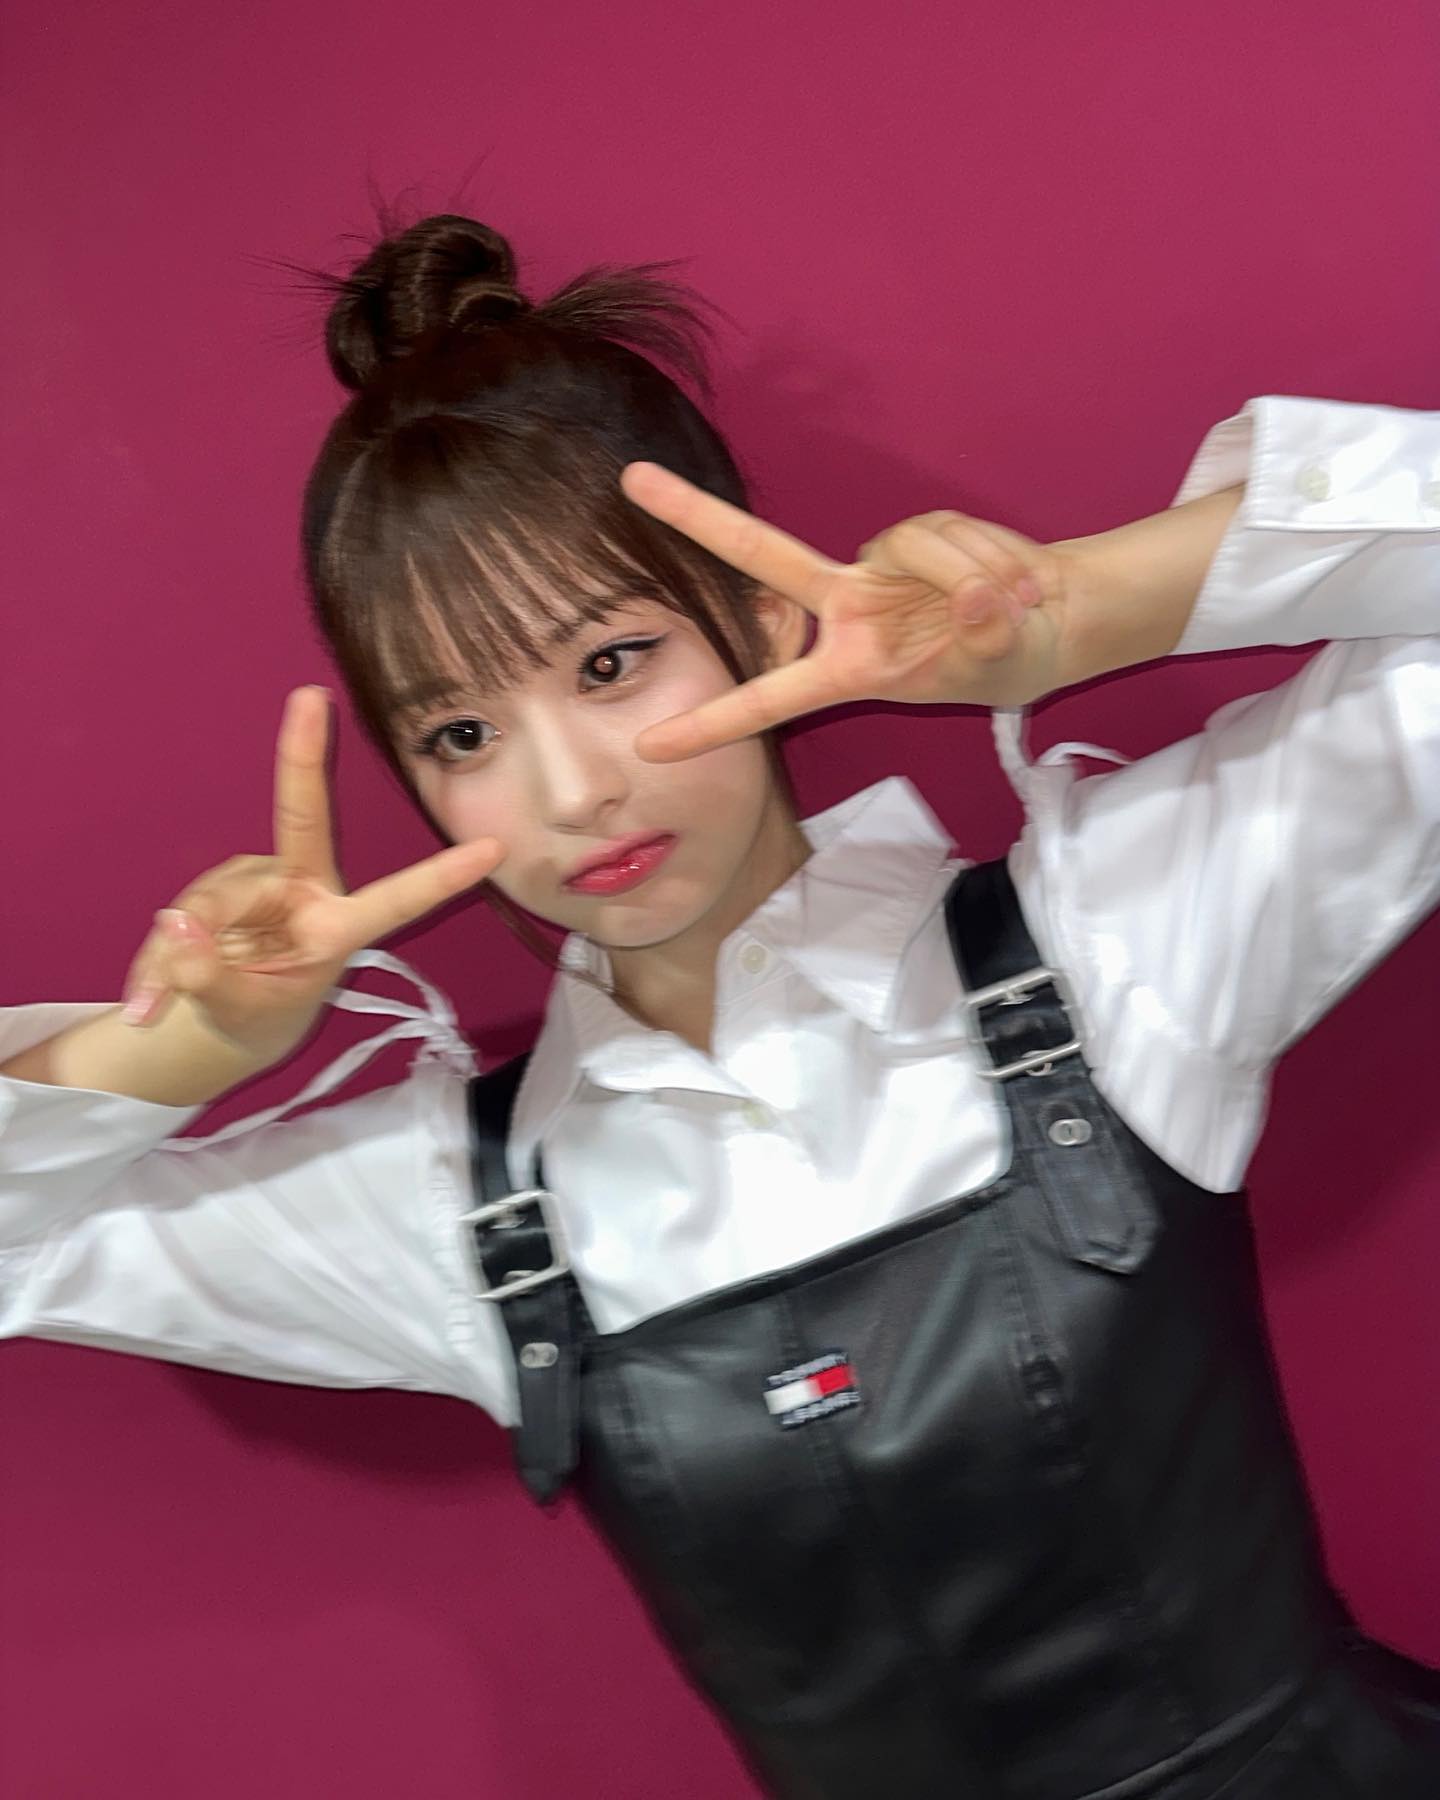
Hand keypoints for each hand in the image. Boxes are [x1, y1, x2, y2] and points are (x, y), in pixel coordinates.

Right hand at [119, 687, 504, 1066]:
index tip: (493, 849)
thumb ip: (212, 977)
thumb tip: (181, 927)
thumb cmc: (259, 1009)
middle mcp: (303, 888)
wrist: (225, 1022)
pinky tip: (147, 1001)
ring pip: (209, 899)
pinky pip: (178, 919)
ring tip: (157, 1005)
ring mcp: (257, 881)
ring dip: (176, 953)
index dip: (442, 877)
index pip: (397, 899)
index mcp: (336, 926)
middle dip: (306, 756)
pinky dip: (153, 964)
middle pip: (299, 822)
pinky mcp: (215, 888)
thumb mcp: (240, 1011)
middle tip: (308, 699)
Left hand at [619, 462, 1074, 759]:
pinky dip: (993, 557)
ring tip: (1017, 603)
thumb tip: (975, 597)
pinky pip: (949, 533)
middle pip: (762, 554)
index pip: (768, 698)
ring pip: (914, 549)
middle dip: (696, 516)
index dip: (710, 723)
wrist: (1051, 620)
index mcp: (846, 666)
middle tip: (629, 478)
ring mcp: (878, 563)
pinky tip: (1019, 579)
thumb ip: (981, 638)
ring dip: (974, 577)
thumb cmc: (1005, 662)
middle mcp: (847, 608)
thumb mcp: (994, 671)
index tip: (649, 746)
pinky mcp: (919, 527)